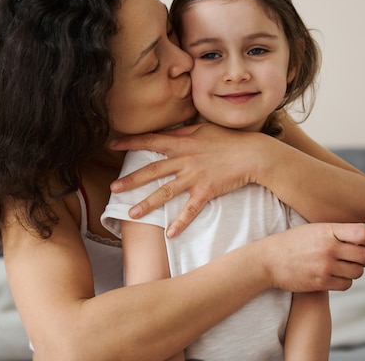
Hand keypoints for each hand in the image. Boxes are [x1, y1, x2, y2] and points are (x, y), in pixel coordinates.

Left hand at [109, 123, 270, 236]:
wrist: (253, 154)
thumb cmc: (230, 139)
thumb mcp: (204, 130)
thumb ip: (184, 134)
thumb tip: (169, 133)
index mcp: (182, 143)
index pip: (150, 140)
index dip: (130, 142)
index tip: (111, 145)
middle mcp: (184, 159)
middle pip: (152, 170)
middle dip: (131, 179)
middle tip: (113, 189)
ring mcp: (194, 176)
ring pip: (165, 191)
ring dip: (147, 203)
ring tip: (131, 214)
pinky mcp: (206, 191)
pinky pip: (190, 209)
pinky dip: (180, 223)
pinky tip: (169, 234)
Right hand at [259, 222, 364, 291]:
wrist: (268, 260)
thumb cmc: (292, 242)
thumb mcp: (313, 229)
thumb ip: (337, 232)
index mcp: (328, 231)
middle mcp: (329, 248)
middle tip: (357, 256)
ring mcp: (325, 267)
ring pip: (358, 272)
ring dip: (354, 270)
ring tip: (343, 266)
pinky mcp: (321, 282)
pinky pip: (347, 284)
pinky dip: (344, 281)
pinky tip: (335, 275)